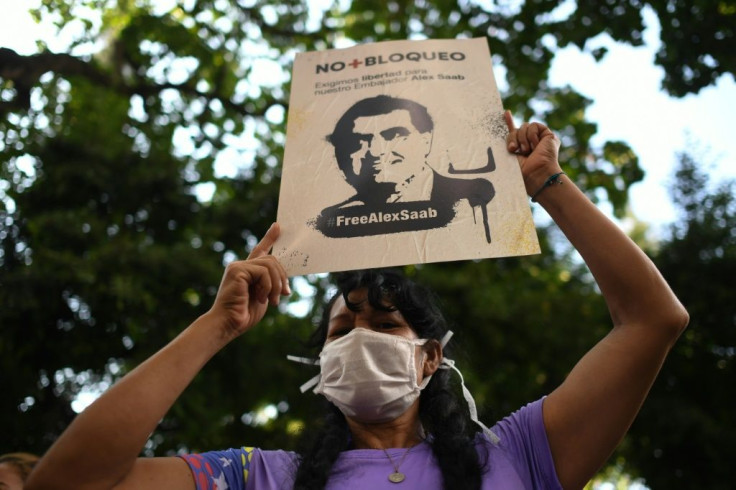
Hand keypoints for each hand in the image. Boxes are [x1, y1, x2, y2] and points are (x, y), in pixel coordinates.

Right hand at [207, 223, 289, 339]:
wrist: (228, 324)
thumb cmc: (244, 315)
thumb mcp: (264, 296)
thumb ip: (271, 284)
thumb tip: (285, 281)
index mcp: (248, 271)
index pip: (260, 250)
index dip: (269, 238)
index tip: (277, 226)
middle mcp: (241, 266)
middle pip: (272, 259)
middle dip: (282, 277)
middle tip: (284, 294)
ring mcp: (237, 266)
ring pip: (270, 265)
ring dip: (276, 285)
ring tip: (272, 301)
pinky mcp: (236, 270)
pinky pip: (263, 272)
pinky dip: (267, 286)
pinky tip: (260, 298)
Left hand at [504, 111, 561, 193]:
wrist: (535, 174)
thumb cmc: (521, 170)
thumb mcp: (509, 154)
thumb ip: (508, 139)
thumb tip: (505, 124)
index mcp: (520, 149)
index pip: (514, 133)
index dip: (509, 122)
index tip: (505, 113)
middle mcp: (530, 143)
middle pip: (517, 129)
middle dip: (513, 137)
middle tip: (513, 149)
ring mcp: (540, 139)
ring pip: (525, 126)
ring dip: (522, 138)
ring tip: (527, 151)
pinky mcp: (548, 136)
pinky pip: (534, 125)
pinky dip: (532, 135)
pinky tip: (536, 146)